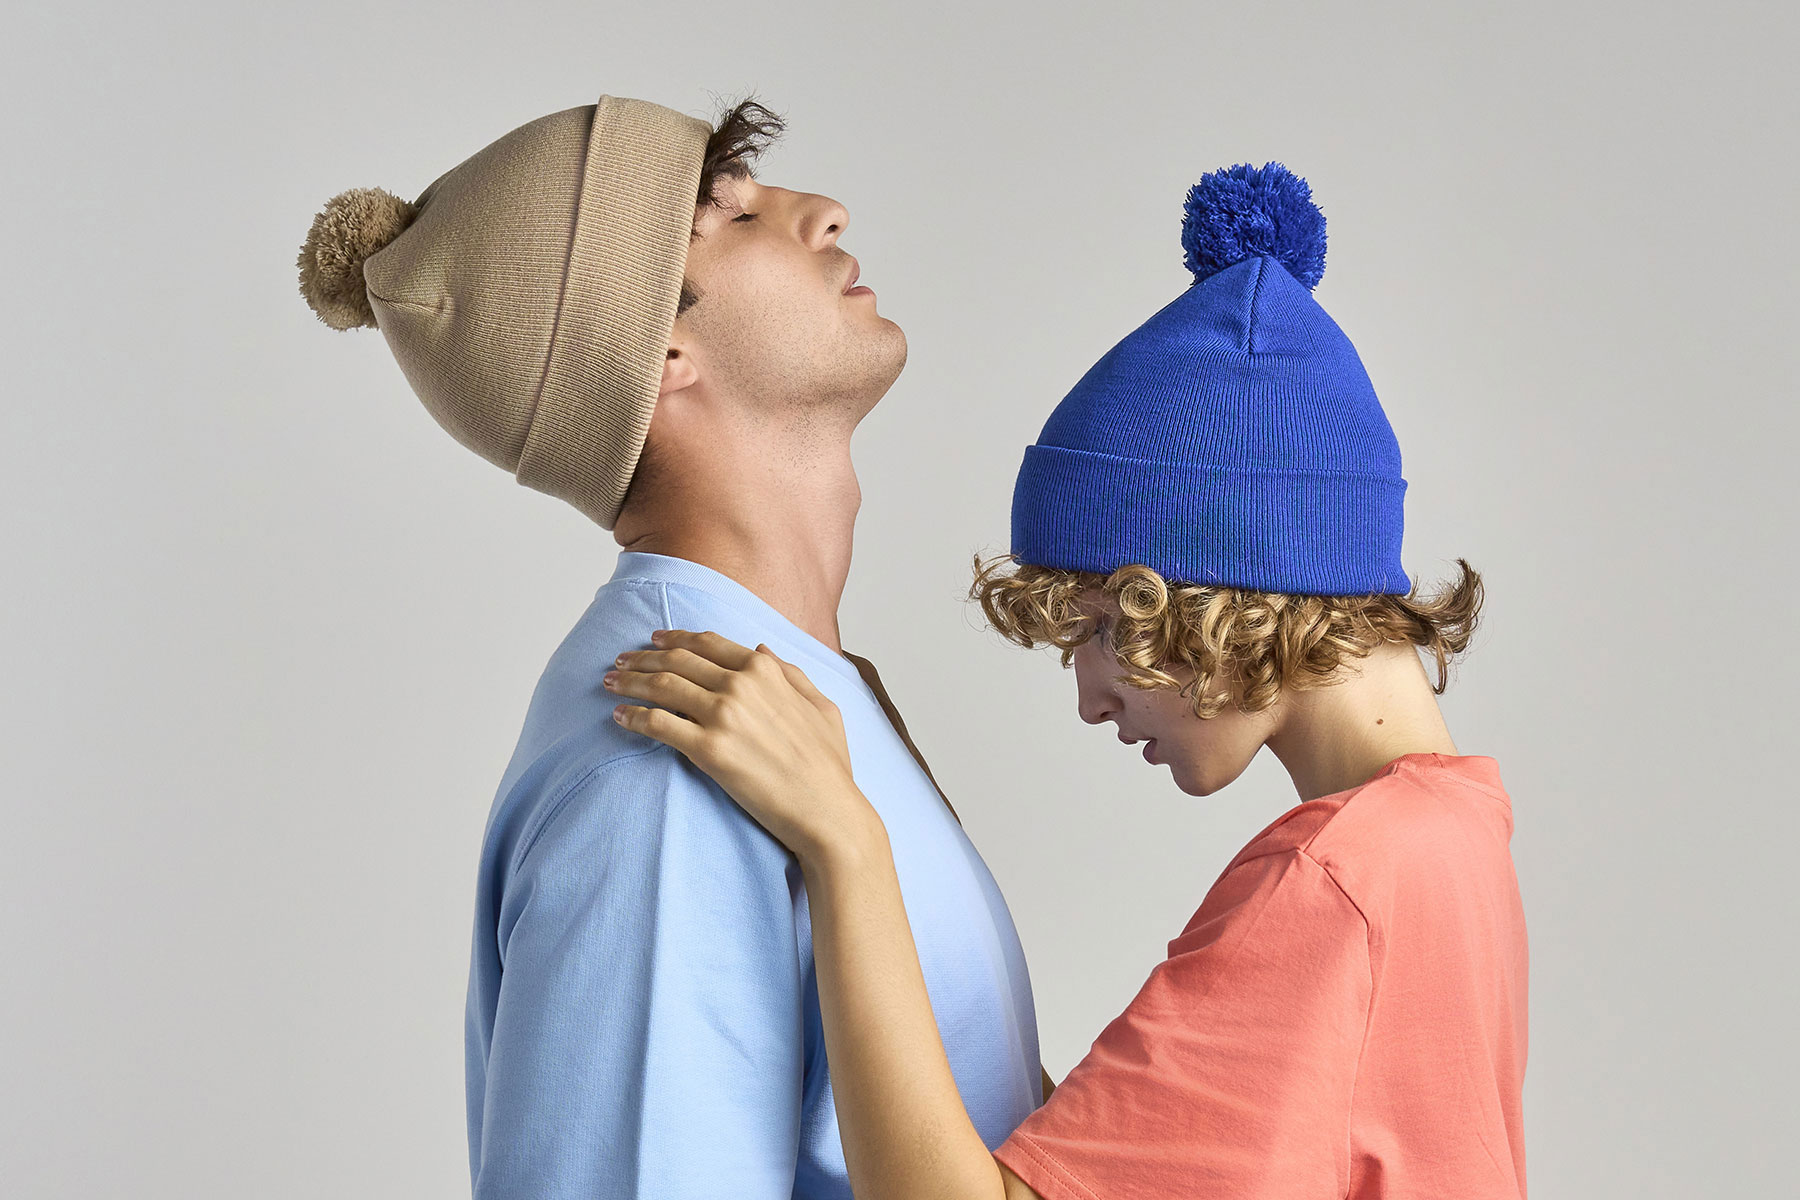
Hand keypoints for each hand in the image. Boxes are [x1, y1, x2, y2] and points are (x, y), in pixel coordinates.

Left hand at [604, 629, 877, 865]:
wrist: (827, 810)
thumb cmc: (829, 765)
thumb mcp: (823, 707)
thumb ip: (792, 674)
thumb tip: (763, 648)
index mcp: (766, 670)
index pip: (708, 644)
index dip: (675, 639)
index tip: (653, 641)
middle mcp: (741, 685)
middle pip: (677, 661)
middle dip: (642, 658)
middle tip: (619, 661)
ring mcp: (723, 715)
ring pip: (662, 687)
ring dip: (630, 682)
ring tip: (610, 683)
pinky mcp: (707, 750)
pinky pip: (658, 724)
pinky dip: (634, 716)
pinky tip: (619, 716)